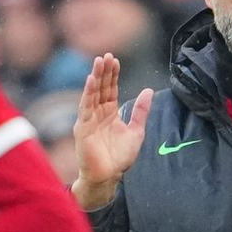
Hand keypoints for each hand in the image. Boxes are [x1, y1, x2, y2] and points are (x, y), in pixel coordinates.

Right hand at [72, 54, 153, 209]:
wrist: (108, 176)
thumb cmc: (119, 158)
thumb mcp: (136, 131)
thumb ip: (141, 111)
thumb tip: (149, 91)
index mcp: (109, 113)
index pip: (110, 89)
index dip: (113, 75)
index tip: (115, 60)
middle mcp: (97, 114)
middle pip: (100, 88)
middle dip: (103, 72)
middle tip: (106, 55)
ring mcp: (89, 120)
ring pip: (92, 94)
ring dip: (95, 77)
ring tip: (98, 62)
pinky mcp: (82, 128)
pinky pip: (85, 108)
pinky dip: (87, 93)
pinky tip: (90, 81)